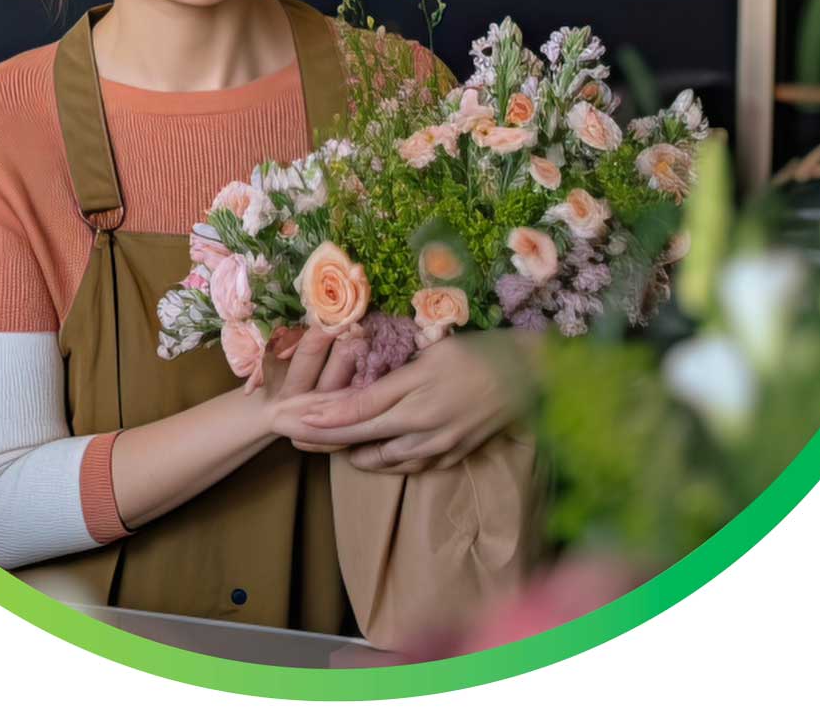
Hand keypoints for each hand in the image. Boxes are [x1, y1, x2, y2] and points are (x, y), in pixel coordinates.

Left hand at [271, 328, 541, 472]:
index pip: (353, 414)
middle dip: (324, 440)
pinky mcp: (456, 454)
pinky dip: (387, 461)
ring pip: (385, 460)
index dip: (319, 419)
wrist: (530, 375)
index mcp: (413, 401)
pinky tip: (376, 454)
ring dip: (353, 454)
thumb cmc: (478, 354)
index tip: (289, 419)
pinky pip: (412, 465)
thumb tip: (353, 392)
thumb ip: (389, 380)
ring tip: (327, 446)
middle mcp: (422, 430)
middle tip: (294, 437)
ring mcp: (440, 447)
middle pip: (361, 440)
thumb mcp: (429, 358)